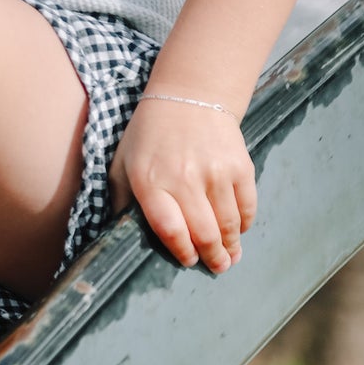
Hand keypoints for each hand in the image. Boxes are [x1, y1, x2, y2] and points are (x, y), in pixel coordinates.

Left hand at [109, 99, 255, 272]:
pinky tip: (239, 231)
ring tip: (231, 256)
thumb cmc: (150, 135)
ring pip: (229, 224)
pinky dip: (245, 224)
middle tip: (216, 267)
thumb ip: (122, 198)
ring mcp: (215, 173)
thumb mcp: (124, 163)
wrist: (188, 97)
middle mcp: (184, 179)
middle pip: (204, 233)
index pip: (170, 229)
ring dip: (231, 246)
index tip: (187, 260)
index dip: (181, 251)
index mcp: (150, 181)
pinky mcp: (240, 166)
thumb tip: (116, 233)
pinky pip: (247, 206)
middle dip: (212, 257)